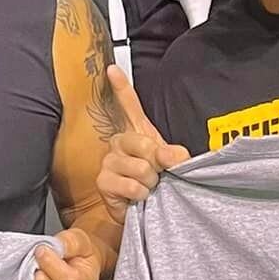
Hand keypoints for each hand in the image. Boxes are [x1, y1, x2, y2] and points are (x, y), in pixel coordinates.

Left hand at [35, 228, 103, 279]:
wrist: (80, 264)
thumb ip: (67, 243)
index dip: (49, 263)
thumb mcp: (79, 240)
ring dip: (28, 277)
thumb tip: (48, 248)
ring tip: (38, 266)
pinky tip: (32, 276)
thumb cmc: (81, 253)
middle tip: (38, 256)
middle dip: (37, 269)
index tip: (41, 249)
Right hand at [97, 65, 190, 219]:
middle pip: (142, 143)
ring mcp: (109, 161)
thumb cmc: (157, 183)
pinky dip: (141, 194)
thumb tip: (175, 156)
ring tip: (148, 187)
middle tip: (160, 174)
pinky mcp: (103, 181)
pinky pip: (131, 185)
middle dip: (158, 162)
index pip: (127, 105)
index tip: (112, 69)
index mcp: (136, 132)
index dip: (120, 87)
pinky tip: (139, 197)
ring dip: (151, 182)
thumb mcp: (169, 164)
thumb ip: (172, 154)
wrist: (145, 210)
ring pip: (140, 167)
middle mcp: (119, 143)